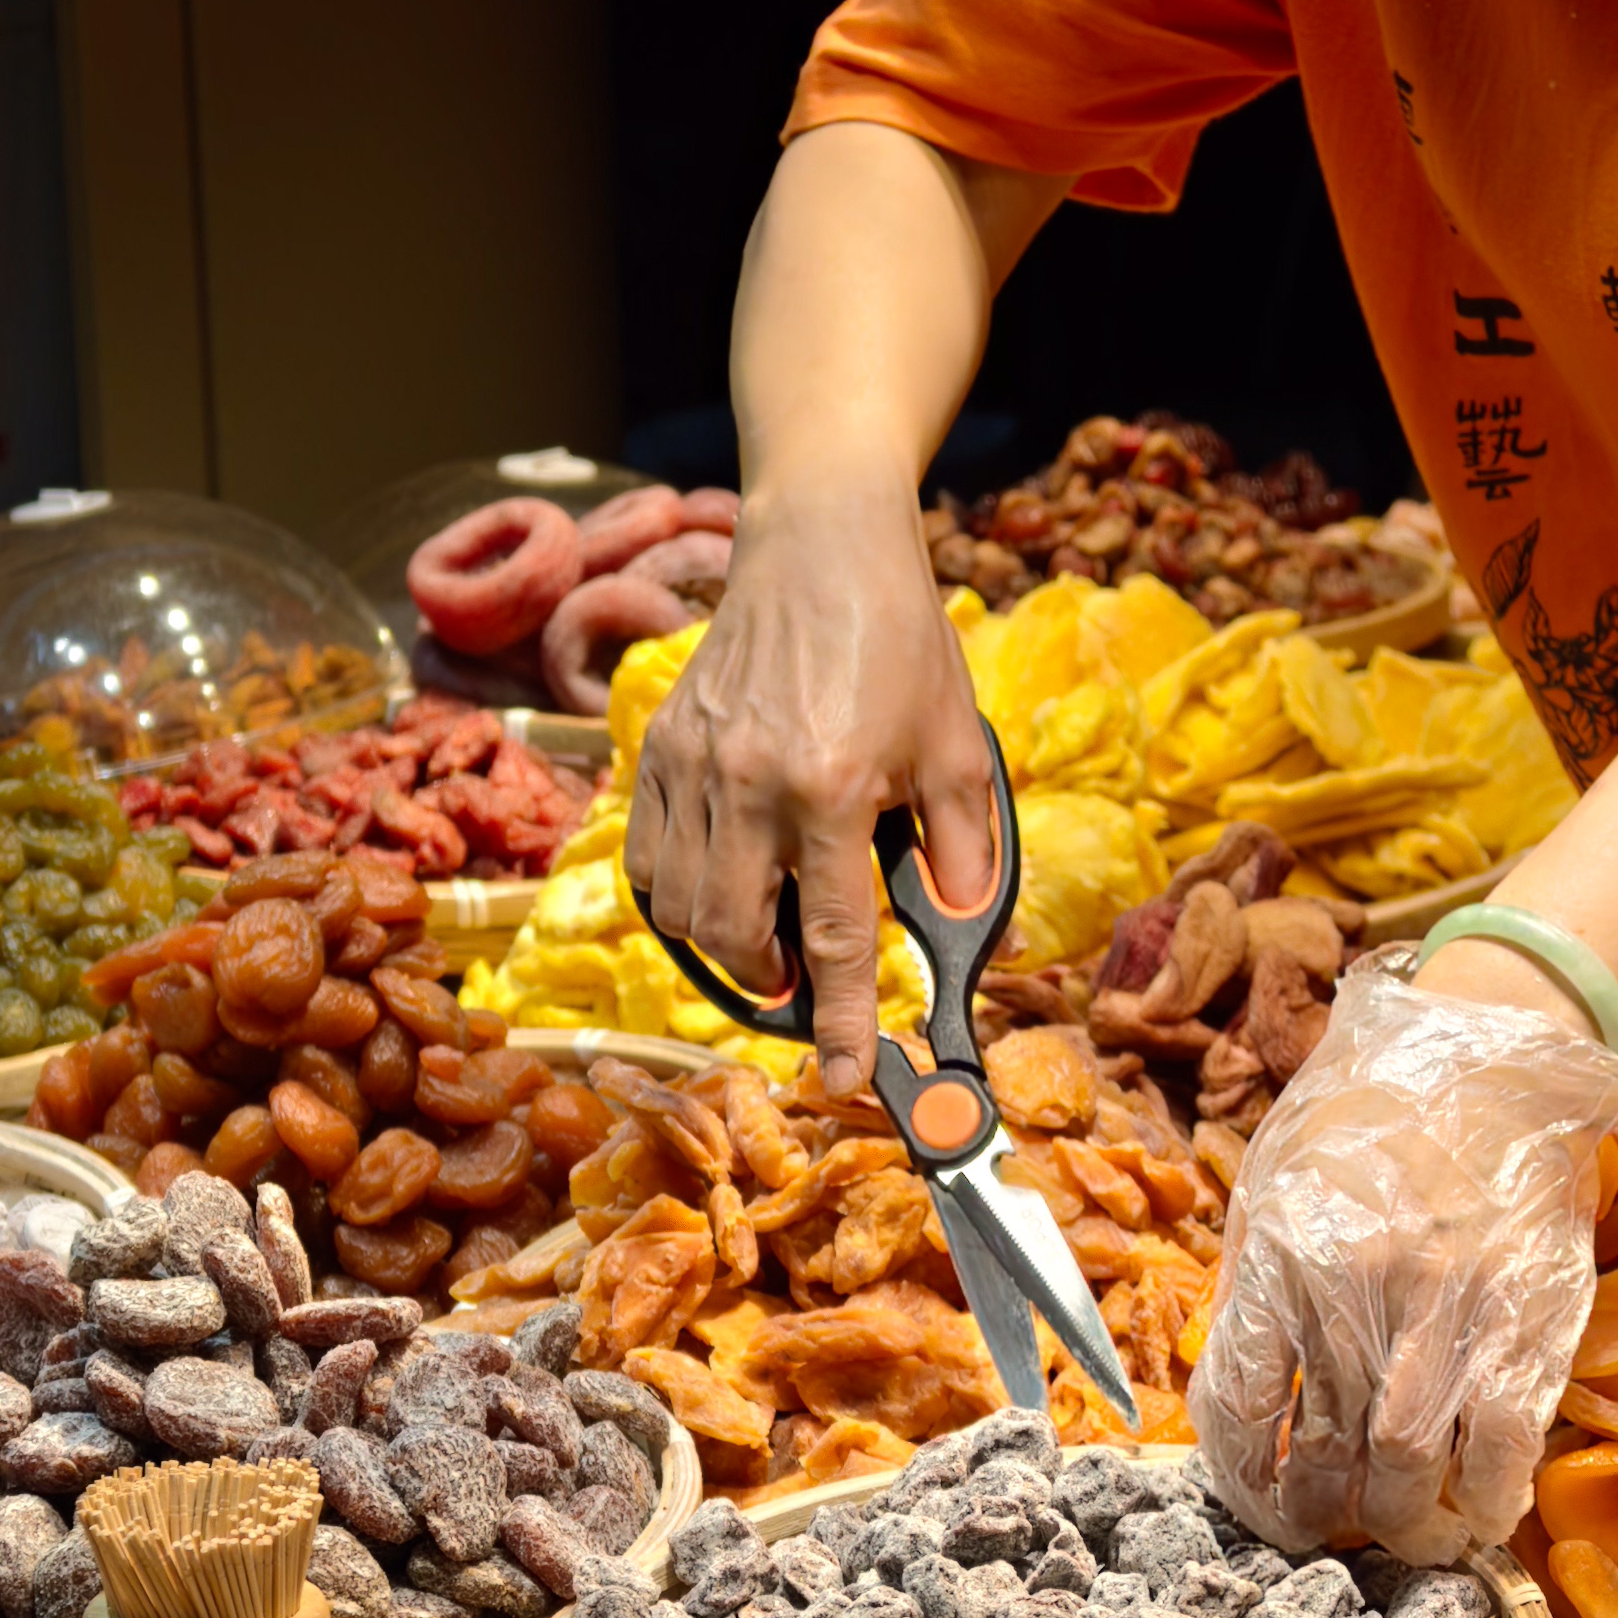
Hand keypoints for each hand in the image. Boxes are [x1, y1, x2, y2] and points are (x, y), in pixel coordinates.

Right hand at [624, 468, 999, 1094]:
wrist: (820, 538)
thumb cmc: (897, 637)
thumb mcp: (956, 744)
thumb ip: (967, 847)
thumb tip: (970, 930)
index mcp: (830, 788)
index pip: (834, 938)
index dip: (840, 1022)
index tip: (842, 1079)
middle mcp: (749, 783)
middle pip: (739, 938)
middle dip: (771, 985)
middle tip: (800, 986)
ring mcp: (694, 763)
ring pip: (681, 909)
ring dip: (722, 947)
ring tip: (763, 938)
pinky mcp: (661, 745)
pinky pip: (648, 858)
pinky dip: (675, 896)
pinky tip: (717, 887)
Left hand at [1189, 956, 1617, 1563]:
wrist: (1490, 1046)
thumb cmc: (1369, 1118)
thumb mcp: (1275, 1187)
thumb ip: (1258, 1292)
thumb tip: (1245, 1404)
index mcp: (1281, 1255)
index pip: (1242, 1409)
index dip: (1246, 1480)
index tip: (1260, 1501)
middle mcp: (1359, 1287)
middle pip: (1327, 1459)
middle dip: (1321, 1520)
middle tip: (1328, 1531)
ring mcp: (1450, 1303)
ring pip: (1410, 1469)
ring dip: (1402, 1527)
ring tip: (1401, 1535)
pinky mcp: (1530, 1311)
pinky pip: (1504, 1441)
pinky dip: (1489, 1498)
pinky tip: (1478, 1514)